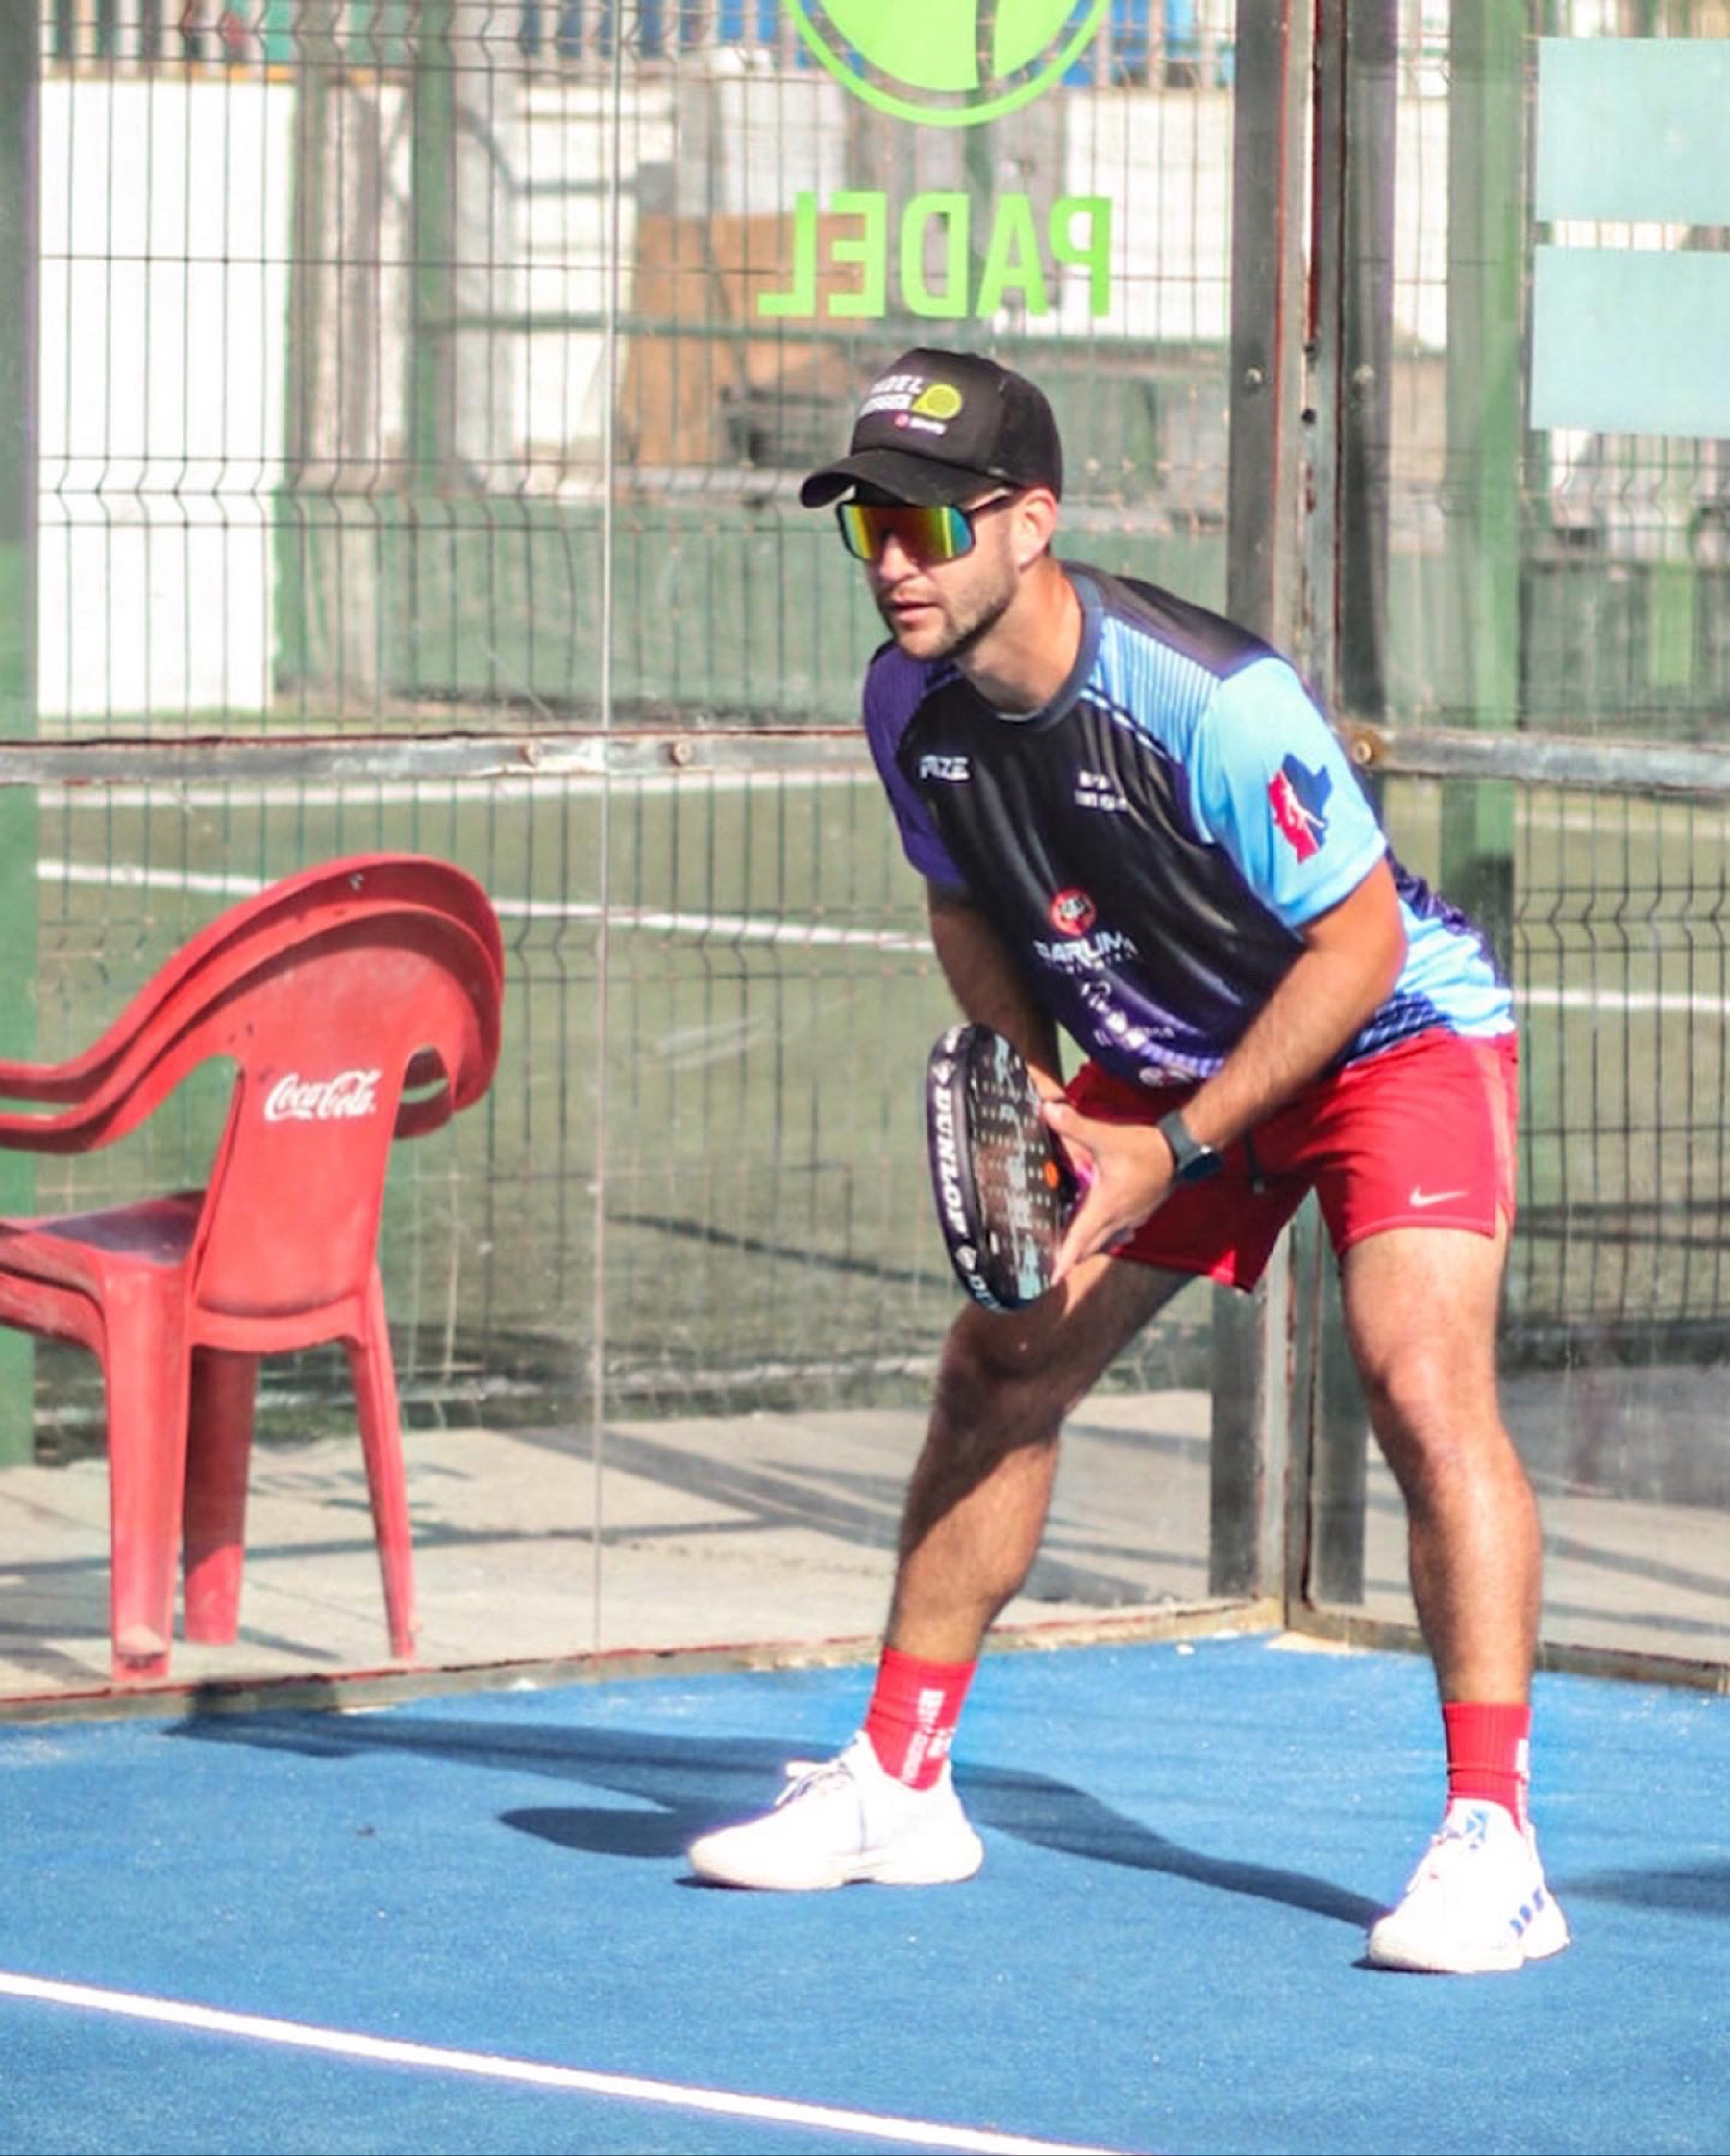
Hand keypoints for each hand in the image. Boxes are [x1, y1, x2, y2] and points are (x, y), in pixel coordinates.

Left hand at [1041, 1098, 1175, 1283]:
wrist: (1182, 1151)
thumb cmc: (1145, 1149)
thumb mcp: (1106, 1137)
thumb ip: (1075, 1125)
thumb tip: (1047, 1110)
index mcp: (1105, 1208)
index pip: (1079, 1240)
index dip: (1063, 1260)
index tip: (1051, 1279)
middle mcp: (1117, 1220)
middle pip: (1089, 1248)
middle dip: (1070, 1258)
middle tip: (1052, 1266)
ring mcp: (1131, 1219)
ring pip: (1104, 1243)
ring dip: (1087, 1248)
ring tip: (1070, 1251)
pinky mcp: (1140, 1213)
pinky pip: (1117, 1234)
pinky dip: (1103, 1237)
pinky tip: (1099, 1230)